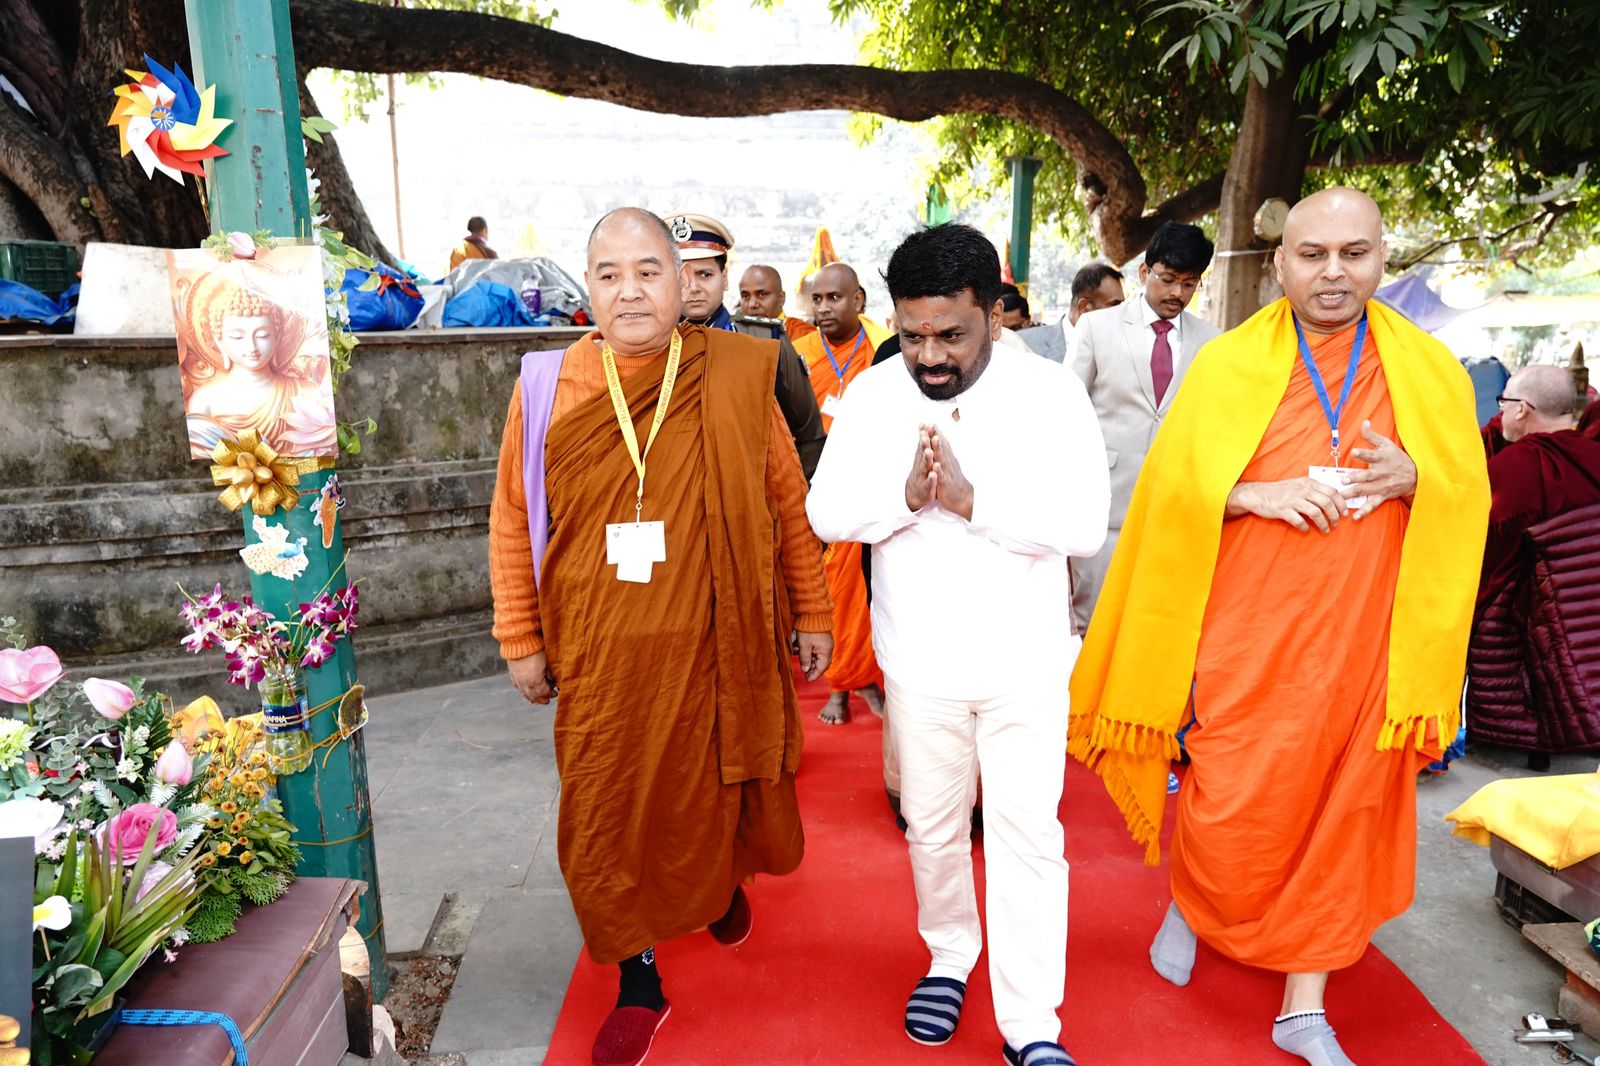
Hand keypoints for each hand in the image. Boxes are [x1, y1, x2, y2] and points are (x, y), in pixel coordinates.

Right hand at [508, 651, 555, 704]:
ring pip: (525, 694)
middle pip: (534, 696)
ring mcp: (518, 680)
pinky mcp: (513, 676)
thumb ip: (550, 674)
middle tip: (547, 701)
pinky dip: (524, 692)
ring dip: (532, 698)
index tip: (555, 693)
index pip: (544, 692)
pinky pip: (518, 688)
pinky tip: (526, 693)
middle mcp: (525, 683)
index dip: (550, 694)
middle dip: (541, 699)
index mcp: (535, 681)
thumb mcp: (547, 663)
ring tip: (537, 700)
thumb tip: (554, 681)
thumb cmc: (535, 651)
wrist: (519, 642)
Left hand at [796, 631, 833, 680]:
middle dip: (813, 670)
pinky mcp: (821, 640)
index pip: (822, 668)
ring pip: (819, 657)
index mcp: (826, 651)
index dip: (814, 675)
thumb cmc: (808, 629)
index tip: (807, 679)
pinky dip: (810, 654)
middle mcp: (828, 648)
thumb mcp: (804, 646)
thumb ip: (805, 659)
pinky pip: (817, 651)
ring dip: (810, 661)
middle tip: (805, 674)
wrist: (812, 613)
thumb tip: (805, 670)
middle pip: (822, 664)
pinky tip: (801, 653)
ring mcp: (825, 644)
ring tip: (801, 663)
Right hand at [905, 424, 937, 511]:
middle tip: (924, 435)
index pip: (923, 443)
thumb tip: (923, 424)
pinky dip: (931, 479)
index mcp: (922, 456)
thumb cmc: (922, 471)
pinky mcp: (927, 487)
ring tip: (928, 452)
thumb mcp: (921, 455)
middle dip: (924, 444)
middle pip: (922, 452)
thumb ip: (923, 440)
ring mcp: (923, 475)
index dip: (923, 434)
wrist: (916, 493)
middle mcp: (922, 464)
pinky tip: (933, 475)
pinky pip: (929, 482)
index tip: (923, 424)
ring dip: (927, 459)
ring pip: (925, 466)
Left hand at [928, 427, 973, 519]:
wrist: (961, 496)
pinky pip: (941, 476)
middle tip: (932, 426)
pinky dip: (938, 470)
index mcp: (946, 458)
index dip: (936, 433)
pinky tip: (935, 465)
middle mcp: (947, 462)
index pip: (941, 443)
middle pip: (941, 447)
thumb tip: (938, 437)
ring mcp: (947, 472)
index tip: (930, 422)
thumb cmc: (952, 478)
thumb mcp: (947, 463)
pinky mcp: (945, 483)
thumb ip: (942, 450)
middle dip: (936, 436)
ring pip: (941, 459)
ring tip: (935, 439)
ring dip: (938, 449)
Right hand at [1227, 477, 1348, 532]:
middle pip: (1327, 503)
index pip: (1332, 491)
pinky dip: (1305, 528)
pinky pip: (1299, 521)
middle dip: (1335, 516)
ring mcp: (1292, 500)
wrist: (1257, 494)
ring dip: (1323, 524)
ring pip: (1316, 513)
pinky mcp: (1283, 510)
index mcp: (1308, 483)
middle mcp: (1302, 490)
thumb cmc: (1279, 491)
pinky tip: (1306, 530)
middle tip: (1336, 524)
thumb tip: (1332, 499)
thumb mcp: (1298, 484)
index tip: (1344, 513)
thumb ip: (1313, 489)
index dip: (1341, 504)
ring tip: (1325, 530)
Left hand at [1344, 420, 1416, 518]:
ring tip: (1342, 496)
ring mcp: (1382, 486)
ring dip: (1354, 493)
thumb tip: (1364, 422)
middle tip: (1344, 480)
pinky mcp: (1383, 496)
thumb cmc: (1397, 458)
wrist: (1416, 475)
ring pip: (1366, 490)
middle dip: (1356, 478)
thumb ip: (1372, 436)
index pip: (1372, 455)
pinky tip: (1355, 517)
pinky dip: (1364, 511)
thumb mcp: (1387, 444)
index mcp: (1382, 459)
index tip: (1354, 452)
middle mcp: (1381, 473)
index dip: (1363, 454)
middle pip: (1367, 475)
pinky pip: (1373, 505)